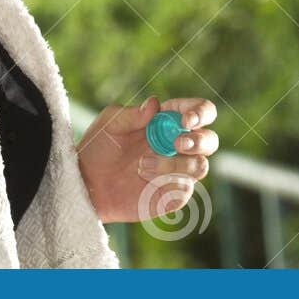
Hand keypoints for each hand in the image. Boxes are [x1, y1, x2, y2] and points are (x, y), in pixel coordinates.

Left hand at [75, 95, 219, 223]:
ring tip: (141, 164)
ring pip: (201, 166)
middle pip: (210, 140)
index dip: (200, 113)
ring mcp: (178, 171)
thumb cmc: (99, 147)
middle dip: (200, 142)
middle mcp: (178, 145)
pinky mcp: (173, 194)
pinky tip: (143, 177)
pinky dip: (168, 181)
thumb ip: (131, 114)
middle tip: (177, 145)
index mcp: (168, 121)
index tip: (186, 121)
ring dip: (176, 165)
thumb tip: (155, 103)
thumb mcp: (109, 124)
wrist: (88, 182)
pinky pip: (186, 188)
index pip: (200, 111)